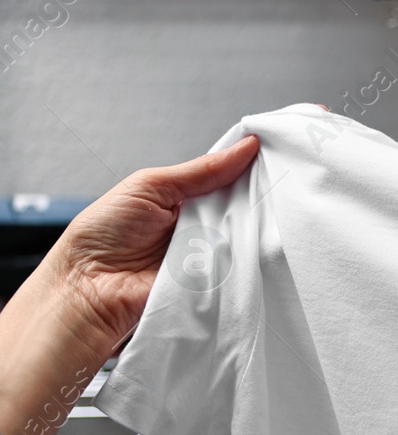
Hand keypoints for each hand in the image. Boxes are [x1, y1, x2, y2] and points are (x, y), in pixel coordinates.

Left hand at [41, 135, 259, 349]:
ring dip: (249, 227)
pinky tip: (248, 247)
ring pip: (246, 236)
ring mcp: (209, 255)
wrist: (89, 287)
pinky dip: (244, 258)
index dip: (248, 167)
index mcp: (184, 199)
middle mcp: (200, 226)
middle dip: (255, 196)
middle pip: (242, 207)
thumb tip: (244, 147)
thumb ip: (200, 171)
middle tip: (271, 183)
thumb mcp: (151, 185)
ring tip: (253, 216)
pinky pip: (240, 267)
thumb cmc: (104, 233)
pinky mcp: (215, 282)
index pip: (227, 180)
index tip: (269, 153)